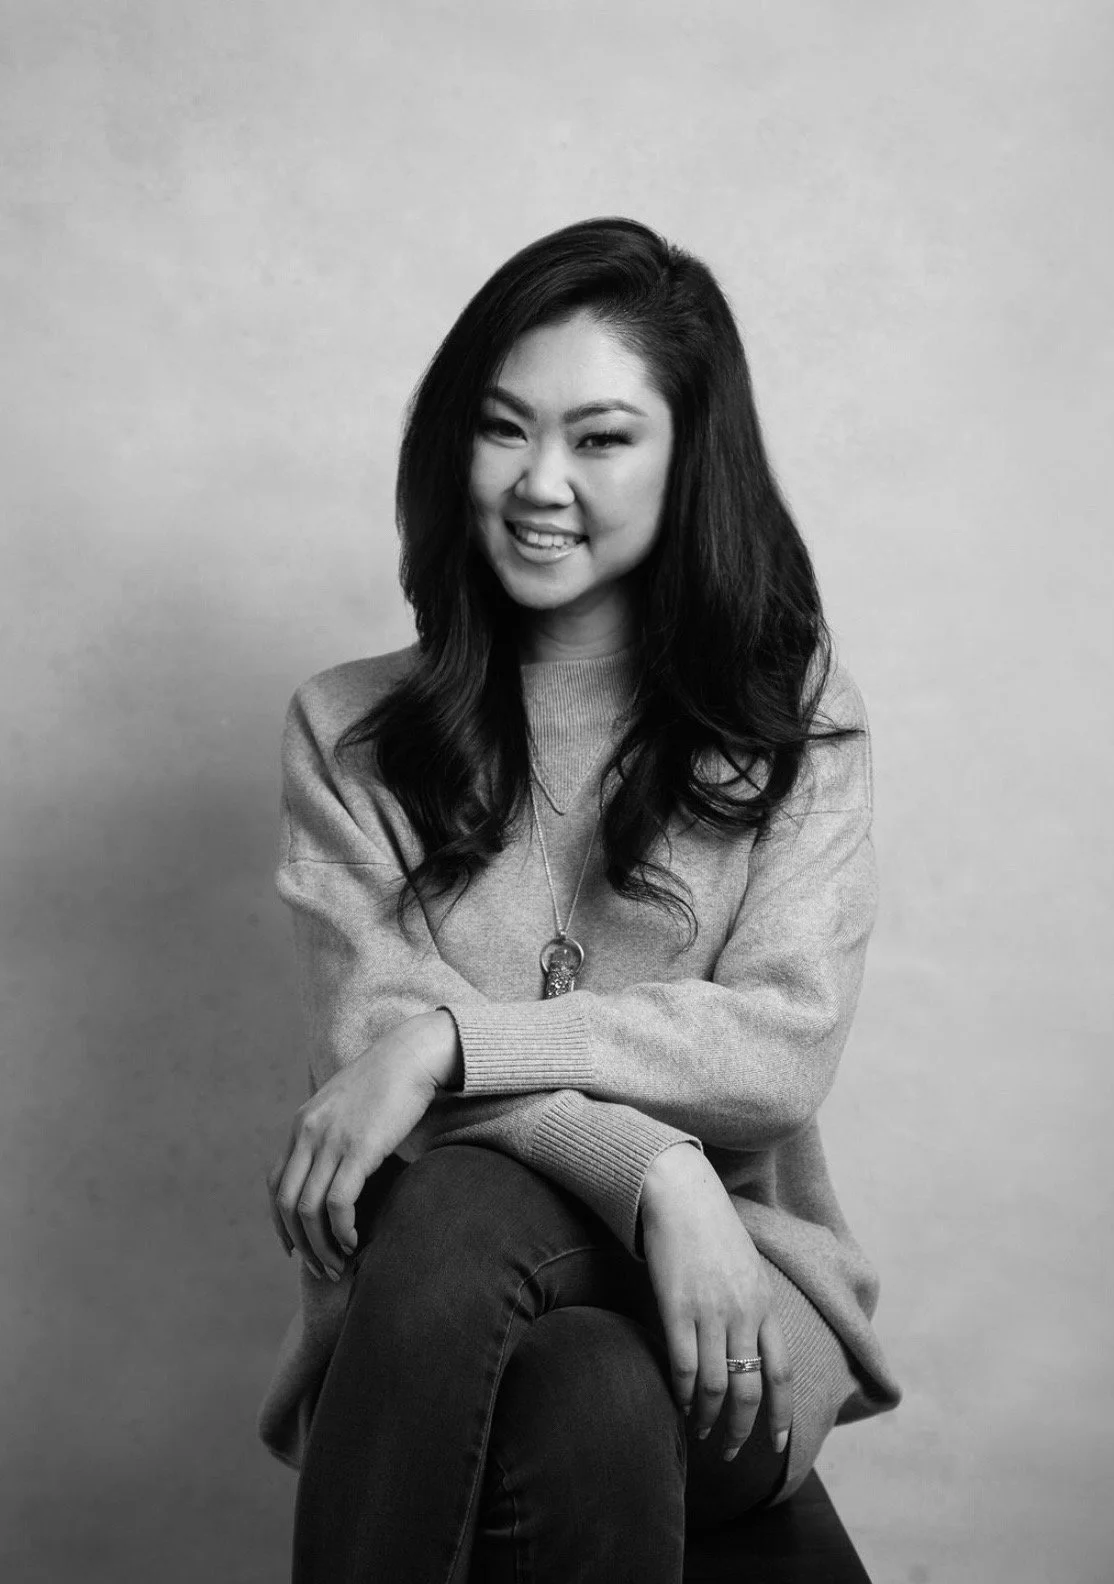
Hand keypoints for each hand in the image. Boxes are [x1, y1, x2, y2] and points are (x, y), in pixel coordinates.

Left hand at [267, 1011, 459, 1278]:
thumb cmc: (388, 1081)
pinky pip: (338, 1203)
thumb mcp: (346, 1105)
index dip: (281, 1222)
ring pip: (309, 1209)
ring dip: (321, 1246)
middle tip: (321, 1268)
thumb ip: (333, 1132)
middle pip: (287, 1203)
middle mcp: (308, 1133)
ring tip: (339, 1265)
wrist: (412, 1054)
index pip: (276, 1184)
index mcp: (302, 1124)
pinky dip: (342, 1230)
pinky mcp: (358, 1148)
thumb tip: (337, 1165)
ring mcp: (331, 1141)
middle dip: (301, 1244)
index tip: (295, 1248)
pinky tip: (354, 1242)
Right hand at [639, 1144, 791, 1462]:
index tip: (779, 1445)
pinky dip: (684, 1393)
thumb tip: (750, 1347)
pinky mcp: (676, 1307)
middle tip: (732, 1453)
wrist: (681, 1193)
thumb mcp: (747, 1266)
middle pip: (749, 1388)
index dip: (781, 1414)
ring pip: (716, 1385)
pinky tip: (681, 1404)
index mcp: (764, 1303)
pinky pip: (684, 1366)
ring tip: (702, 1433)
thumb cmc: (711, 1228)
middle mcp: (743, 1312)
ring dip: (709, 1418)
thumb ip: (752, 1306)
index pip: (781, 1373)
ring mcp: (710, 1311)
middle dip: (742, 1429)